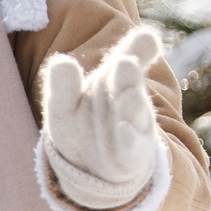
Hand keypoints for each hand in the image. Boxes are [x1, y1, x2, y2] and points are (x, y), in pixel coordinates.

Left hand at [39, 25, 161, 210]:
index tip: (148, 39)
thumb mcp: (64, 104)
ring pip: (135, 113)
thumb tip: (62, 62)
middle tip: (124, 63)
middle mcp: (128, 98)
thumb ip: (63, 83)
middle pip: (129, 83)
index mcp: (116, 80)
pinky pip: (133, 146)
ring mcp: (134, 126)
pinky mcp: (132, 155)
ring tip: (128, 97)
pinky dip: (129, 138)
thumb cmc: (80, 126)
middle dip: (127, 75)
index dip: (140, 47)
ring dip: (132, 104)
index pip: (130, 58)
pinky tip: (124, 129)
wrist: (90, 171)